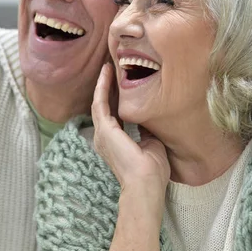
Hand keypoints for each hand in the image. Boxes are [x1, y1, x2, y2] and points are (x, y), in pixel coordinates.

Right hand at [91, 63, 169, 191]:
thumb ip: (146, 128)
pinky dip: (102, 87)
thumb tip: (149, 114)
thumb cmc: (152, 170)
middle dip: (107, 86)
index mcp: (115, 141)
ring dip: (103, 83)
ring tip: (108, 66)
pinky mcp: (104, 129)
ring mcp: (102, 133)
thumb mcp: (152, 143)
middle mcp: (104, 136)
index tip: (122, 81)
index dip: (116, 97)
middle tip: (112, 68)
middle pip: (104, 105)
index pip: (114, 114)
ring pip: (99, 101)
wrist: (146, 184)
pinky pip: (100, 102)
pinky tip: (106, 73)